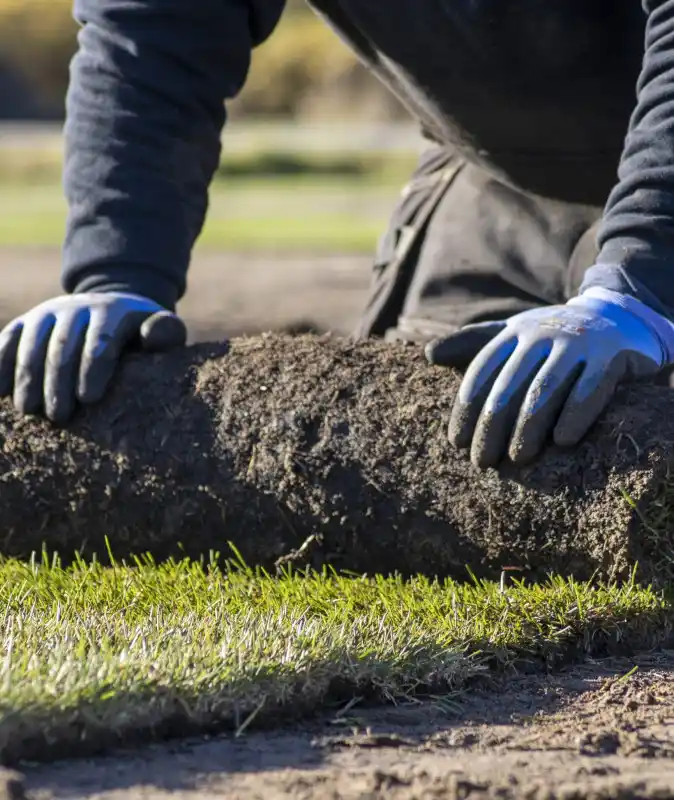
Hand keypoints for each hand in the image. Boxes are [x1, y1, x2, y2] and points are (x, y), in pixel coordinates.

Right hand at [0, 292, 185, 422]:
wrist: (111, 308)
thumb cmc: (141, 333)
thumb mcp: (161, 329)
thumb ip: (165, 332)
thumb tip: (154, 336)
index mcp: (112, 312)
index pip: (102, 339)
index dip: (94, 367)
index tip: (89, 398)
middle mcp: (76, 308)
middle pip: (63, 345)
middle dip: (58, 381)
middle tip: (59, 416)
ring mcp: (47, 314)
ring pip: (31, 342)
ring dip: (27, 376)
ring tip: (27, 410)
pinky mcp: (25, 322)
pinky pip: (7, 338)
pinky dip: (0, 362)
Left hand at [426, 289, 672, 467]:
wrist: (616, 319)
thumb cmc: (552, 338)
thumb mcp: (513, 335)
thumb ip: (473, 345)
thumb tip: (429, 355)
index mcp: (514, 332)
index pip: (481, 371)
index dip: (466, 408)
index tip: (456, 442)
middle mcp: (542, 333)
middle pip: (508, 386)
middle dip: (491, 427)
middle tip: (482, 461)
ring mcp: (577, 343)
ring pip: (544, 390)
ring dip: (527, 428)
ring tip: (517, 458)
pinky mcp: (610, 356)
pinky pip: (590, 389)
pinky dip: (575, 415)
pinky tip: (562, 441)